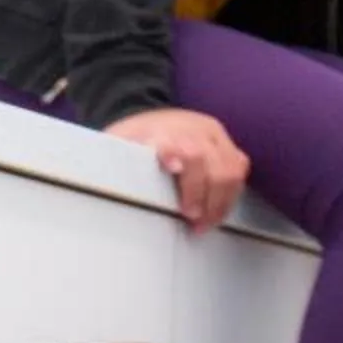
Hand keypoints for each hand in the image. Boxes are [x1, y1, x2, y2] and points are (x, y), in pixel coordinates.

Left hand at [104, 107, 247, 232]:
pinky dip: (230, 194)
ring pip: (230, 166)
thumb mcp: (113, 148)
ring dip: (220, 201)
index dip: (178, 154)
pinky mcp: (224, 140)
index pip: (175, 140)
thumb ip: (112, 165)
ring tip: (205, 224)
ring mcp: (210, 132)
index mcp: (160, 130)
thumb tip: (104, 185)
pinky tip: (216, 211)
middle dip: (202, 195)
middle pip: (206, 159)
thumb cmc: (130, 142)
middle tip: (193, 223)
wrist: (148, 118)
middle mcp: (190, 128)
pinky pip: (238, 167)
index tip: (173, 169)